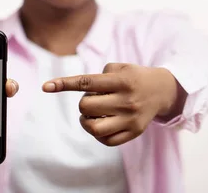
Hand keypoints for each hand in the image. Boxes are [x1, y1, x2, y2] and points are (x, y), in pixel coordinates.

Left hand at [42, 63, 182, 145]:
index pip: (86, 82)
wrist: (161, 90)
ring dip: (86, 121)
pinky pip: (106, 140)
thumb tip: (79, 90)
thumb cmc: (132, 77)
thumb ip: (97, 76)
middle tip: (93, 100)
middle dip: (83, 103)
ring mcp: (130, 119)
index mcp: (121, 81)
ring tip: (92, 115)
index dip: (64, 84)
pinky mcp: (134, 132)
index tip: (45, 86)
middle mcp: (126, 100)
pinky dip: (97, 134)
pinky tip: (101, 124)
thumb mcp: (119, 67)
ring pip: (94, 128)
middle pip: (86, 107)